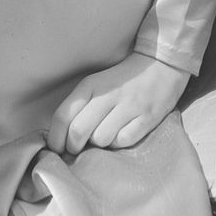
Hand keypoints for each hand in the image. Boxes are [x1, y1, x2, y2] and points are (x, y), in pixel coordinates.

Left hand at [47, 52, 190, 155]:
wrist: (160, 65)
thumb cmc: (120, 81)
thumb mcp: (95, 85)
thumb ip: (78, 107)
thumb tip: (60, 138)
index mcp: (90, 85)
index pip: (63, 115)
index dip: (55, 138)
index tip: (55, 148)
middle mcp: (108, 94)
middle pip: (78, 131)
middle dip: (73, 146)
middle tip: (75, 149)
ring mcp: (129, 106)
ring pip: (100, 139)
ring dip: (99, 143)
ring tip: (104, 134)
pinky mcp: (147, 118)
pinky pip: (123, 141)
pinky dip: (118, 142)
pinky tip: (120, 133)